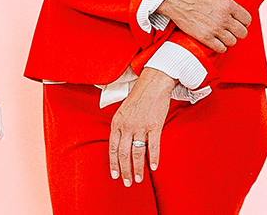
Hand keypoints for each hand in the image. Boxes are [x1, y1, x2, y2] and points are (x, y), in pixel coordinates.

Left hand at [109, 69, 173, 186]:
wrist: (153, 84)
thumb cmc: (138, 98)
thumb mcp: (123, 111)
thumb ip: (120, 127)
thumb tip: (120, 144)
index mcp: (116, 123)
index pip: (112, 148)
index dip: (113, 163)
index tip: (115, 175)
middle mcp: (126, 126)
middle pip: (123, 153)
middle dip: (125, 170)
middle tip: (127, 182)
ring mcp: (140, 126)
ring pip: (137, 153)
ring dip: (138, 168)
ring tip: (138, 179)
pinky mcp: (154, 125)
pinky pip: (153, 146)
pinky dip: (154, 158)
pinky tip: (154, 167)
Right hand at [156, 0, 250, 52]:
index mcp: (228, 4)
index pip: (247, 19)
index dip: (245, 21)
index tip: (240, 21)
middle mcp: (223, 17)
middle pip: (242, 32)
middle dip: (238, 32)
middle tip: (232, 30)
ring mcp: (214, 28)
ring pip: (232, 41)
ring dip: (229, 40)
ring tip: (224, 36)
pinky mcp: (204, 37)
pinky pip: (220, 48)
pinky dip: (220, 47)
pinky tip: (216, 42)